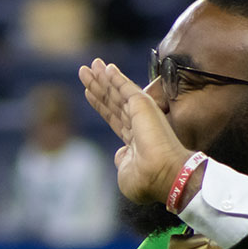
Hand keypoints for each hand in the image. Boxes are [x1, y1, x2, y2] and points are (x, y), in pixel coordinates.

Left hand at [79, 59, 191, 204]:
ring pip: (116, 92)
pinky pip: (125, 88)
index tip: (88, 92)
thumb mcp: (126, 174)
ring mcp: (141, 114)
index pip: (113, 117)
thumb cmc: (146, 181)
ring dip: (102, 79)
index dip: (100, 104)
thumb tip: (120, 154)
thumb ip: (121, 160)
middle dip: (98, 86)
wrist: (163, 176)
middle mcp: (138, 125)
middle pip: (112, 101)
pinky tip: (106, 68)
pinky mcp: (142, 106)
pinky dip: (116, 77)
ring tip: (87, 67)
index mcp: (135, 141)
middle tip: (84, 71)